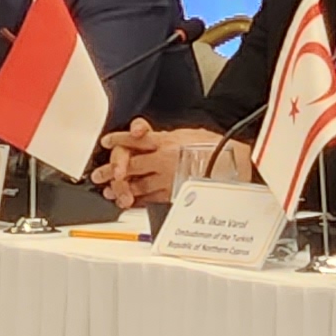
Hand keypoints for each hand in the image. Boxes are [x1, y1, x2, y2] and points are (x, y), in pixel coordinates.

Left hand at [99, 119, 213, 206]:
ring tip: (109, 190)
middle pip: (130, 163)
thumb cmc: (217, 148)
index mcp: (167, 141)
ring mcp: (168, 178)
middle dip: (111, 169)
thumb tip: (148, 137)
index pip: (135, 138)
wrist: (236, 166)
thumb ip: (166, 137)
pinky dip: (137, 200)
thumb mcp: (189, 133)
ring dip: (120, 188)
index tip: (106, 142)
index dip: (118, 139)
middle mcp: (164, 159)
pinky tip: (129, 201)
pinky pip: (150, 198)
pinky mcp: (175, 194)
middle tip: (98, 174)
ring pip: (137, 183)